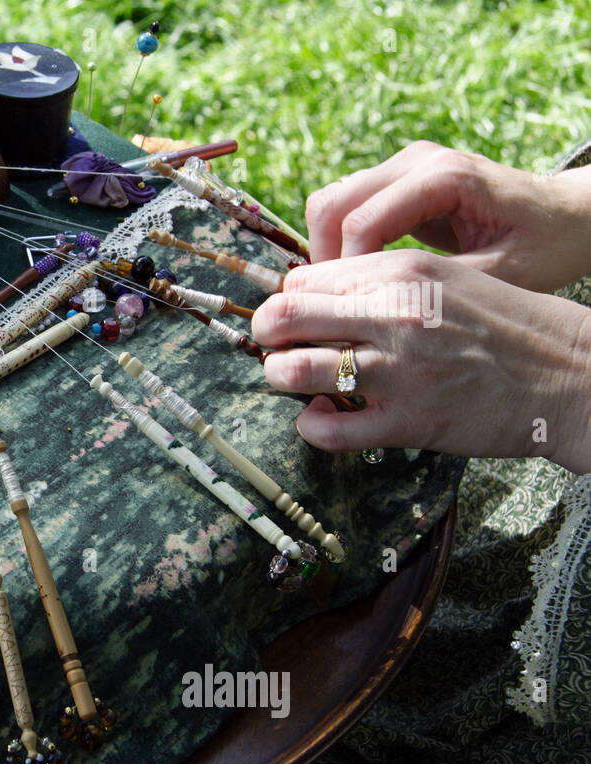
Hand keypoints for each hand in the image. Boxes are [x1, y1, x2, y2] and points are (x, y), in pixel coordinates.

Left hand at [253, 249, 590, 472]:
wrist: (570, 372)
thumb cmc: (502, 324)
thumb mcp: (442, 279)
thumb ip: (378, 282)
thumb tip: (308, 293)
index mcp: (399, 271)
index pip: (301, 280)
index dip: (286, 301)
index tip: (293, 318)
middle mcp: (393, 315)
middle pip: (282, 316)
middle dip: (266, 335)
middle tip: (276, 347)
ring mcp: (398, 370)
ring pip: (290, 370)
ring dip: (281, 376)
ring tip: (297, 379)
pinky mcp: (408, 422)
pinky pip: (325, 429)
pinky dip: (310, 424)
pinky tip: (322, 416)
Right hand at [304, 140, 590, 293]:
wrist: (570, 215)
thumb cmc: (545, 245)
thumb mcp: (499, 275)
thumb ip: (435, 286)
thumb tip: (374, 311)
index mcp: (443, 177)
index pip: (360, 222)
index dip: (346, 272)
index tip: (352, 313)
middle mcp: (417, 160)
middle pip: (330, 204)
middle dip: (324, 260)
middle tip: (338, 305)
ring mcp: (404, 165)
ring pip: (330, 203)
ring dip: (329, 252)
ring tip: (349, 295)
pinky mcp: (399, 180)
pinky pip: (347, 209)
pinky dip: (342, 244)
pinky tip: (364, 279)